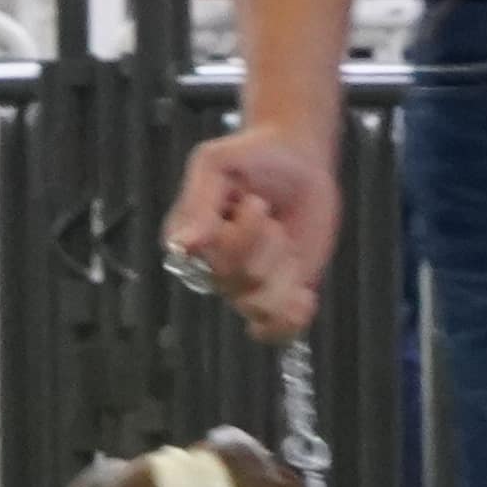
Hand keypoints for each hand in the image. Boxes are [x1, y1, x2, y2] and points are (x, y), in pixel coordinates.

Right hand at [163, 129, 338, 341]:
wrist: (299, 159)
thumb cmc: (255, 155)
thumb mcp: (217, 164)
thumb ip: (199, 202)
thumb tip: (182, 246)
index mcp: (188, 237)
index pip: (207, 260)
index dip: (241, 236)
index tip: (255, 202)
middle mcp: (212, 267)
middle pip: (236, 281)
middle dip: (266, 243)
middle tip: (270, 211)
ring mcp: (244, 285)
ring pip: (259, 306)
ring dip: (284, 269)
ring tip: (286, 239)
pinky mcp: (275, 296)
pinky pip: (273, 332)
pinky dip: (290, 321)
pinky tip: (304, 296)